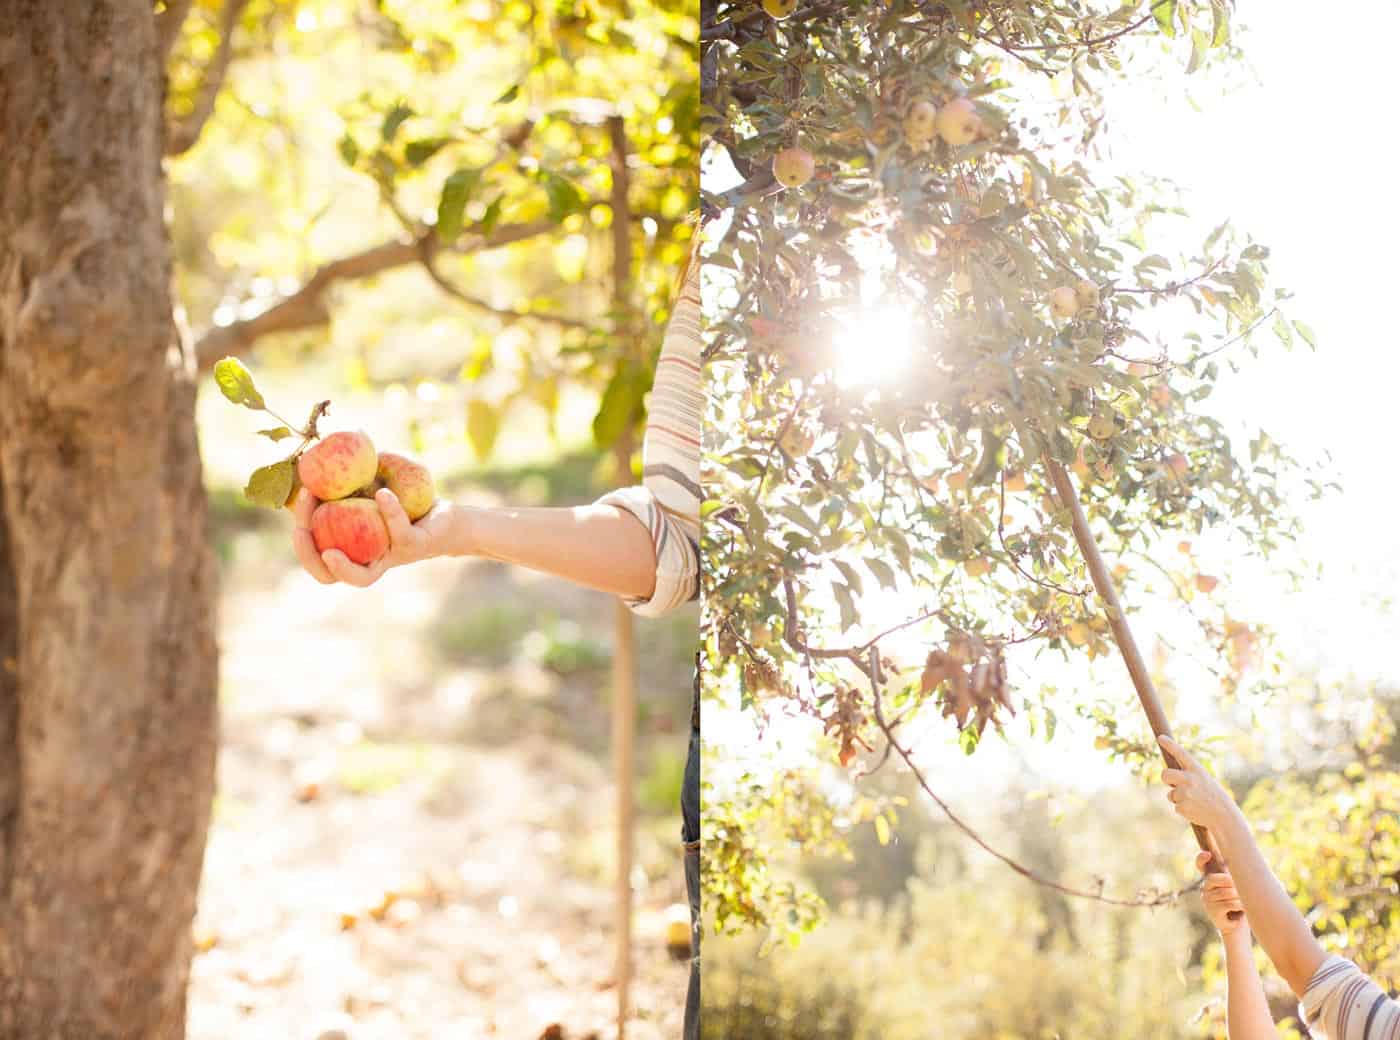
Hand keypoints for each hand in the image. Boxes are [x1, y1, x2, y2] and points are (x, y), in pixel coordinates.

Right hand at [292, 487, 453, 587]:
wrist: (447, 516)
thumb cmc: (405, 501)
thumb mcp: (372, 483)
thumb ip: (348, 473)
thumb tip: (322, 445)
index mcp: (350, 547)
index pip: (316, 557)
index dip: (301, 543)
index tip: (296, 513)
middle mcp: (368, 559)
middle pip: (329, 577)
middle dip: (308, 557)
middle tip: (301, 531)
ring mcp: (392, 556)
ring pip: (364, 577)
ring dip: (342, 566)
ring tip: (329, 549)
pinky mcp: (417, 545)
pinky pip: (399, 532)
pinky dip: (390, 512)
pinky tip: (381, 493)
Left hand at [1158, 734, 1238, 832]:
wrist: (1224, 815)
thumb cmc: (1212, 796)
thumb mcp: (1204, 780)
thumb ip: (1188, 775)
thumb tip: (1168, 776)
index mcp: (1197, 770)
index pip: (1181, 754)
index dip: (1170, 745)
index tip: (1160, 738)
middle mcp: (1190, 779)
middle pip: (1165, 774)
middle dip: (1166, 779)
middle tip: (1173, 784)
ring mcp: (1185, 793)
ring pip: (1170, 794)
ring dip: (1178, 798)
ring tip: (1194, 802)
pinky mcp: (1182, 806)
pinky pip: (1175, 806)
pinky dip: (1183, 809)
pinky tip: (1195, 810)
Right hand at [1198, 851, 1247, 935]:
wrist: (1239, 929)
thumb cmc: (1243, 904)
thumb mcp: (1241, 887)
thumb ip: (1241, 875)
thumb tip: (1252, 861)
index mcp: (1212, 878)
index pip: (1200, 864)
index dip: (1201, 858)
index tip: (1208, 854)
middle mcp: (1205, 887)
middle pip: (1216, 878)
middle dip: (1232, 882)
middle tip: (1243, 890)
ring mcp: (1207, 900)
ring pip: (1226, 892)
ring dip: (1240, 897)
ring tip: (1244, 903)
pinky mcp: (1212, 911)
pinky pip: (1229, 904)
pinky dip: (1240, 907)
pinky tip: (1240, 912)